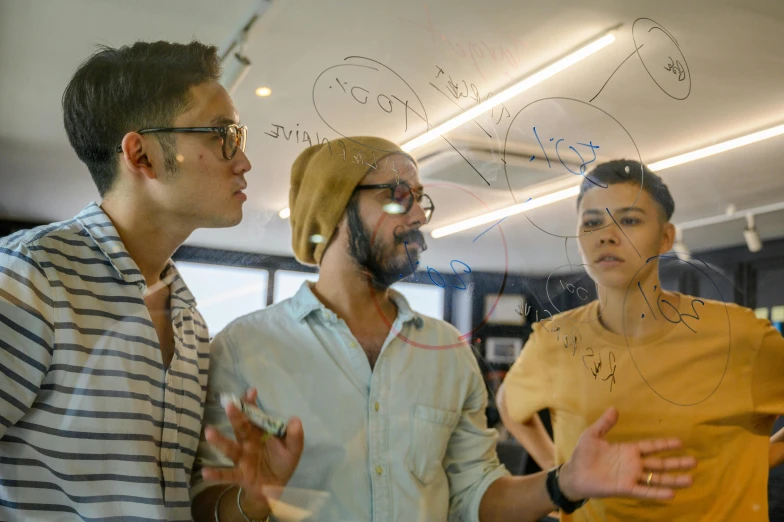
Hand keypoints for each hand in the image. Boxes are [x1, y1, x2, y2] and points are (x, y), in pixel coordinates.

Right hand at [202, 388, 304, 517]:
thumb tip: (295, 419)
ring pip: (230, 448)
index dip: (252, 404)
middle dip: (236, 416)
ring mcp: (242, 458)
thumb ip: (295, 436)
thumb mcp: (293, 450)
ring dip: (220, 440)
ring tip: (209, 432)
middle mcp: (247, 442)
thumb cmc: (281, 462)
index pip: (254, 415)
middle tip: (229, 404)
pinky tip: (204, 472)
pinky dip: (216, 473)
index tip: (251, 391)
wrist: (275, 488)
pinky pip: (227, 474)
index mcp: (260, 433)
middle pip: (241, 428)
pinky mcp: (240, 475)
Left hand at [558, 407, 695, 501]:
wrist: (574, 474)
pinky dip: (657, 493)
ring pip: (656, 478)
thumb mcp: (592, 435)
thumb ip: (604, 424)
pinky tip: (672, 494)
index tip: (681, 442)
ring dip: (673, 479)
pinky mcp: (625, 488)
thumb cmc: (583, 454)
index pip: (651, 447)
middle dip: (677, 462)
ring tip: (691, 479)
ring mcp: (631, 477)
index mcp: (628, 450)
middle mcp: (633, 464)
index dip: (665, 444)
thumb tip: (614, 409)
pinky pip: (644, 491)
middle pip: (659, 464)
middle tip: (695, 461)